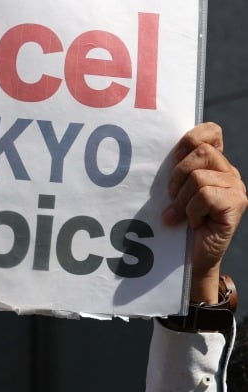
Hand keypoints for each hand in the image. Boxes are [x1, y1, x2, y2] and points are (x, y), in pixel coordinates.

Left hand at [163, 122, 246, 302]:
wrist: (194, 259)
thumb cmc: (181, 225)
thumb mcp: (175, 193)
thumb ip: (176, 173)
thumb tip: (155, 154)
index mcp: (215, 165)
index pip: (211, 132)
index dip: (190, 139)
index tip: (173, 159)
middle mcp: (229, 172)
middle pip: (200, 152)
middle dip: (178, 175)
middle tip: (172, 196)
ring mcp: (236, 188)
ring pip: (199, 177)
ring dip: (182, 199)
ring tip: (181, 215)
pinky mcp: (236, 204)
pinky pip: (205, 196)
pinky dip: (192, 211)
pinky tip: (194, 223)